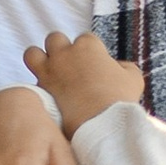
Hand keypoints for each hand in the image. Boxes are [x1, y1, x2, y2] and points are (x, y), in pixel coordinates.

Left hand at [26, 28, 145, 137]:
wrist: (100, 125)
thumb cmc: (119, 100)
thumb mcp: (133, 78)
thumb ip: (124, 66)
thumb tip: (118, 67)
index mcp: (87, 46)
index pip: (85, 38)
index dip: (90, 51)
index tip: (94, 64)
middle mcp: (64, 53)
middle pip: (55, 39)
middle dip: (60, 49)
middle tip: (69, 65)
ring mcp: (48, 71)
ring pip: (32, 53)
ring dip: (39, 60)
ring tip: (49, 72)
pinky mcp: (39, 90)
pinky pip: (32, 82)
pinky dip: (39, 86)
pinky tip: (49, 95)